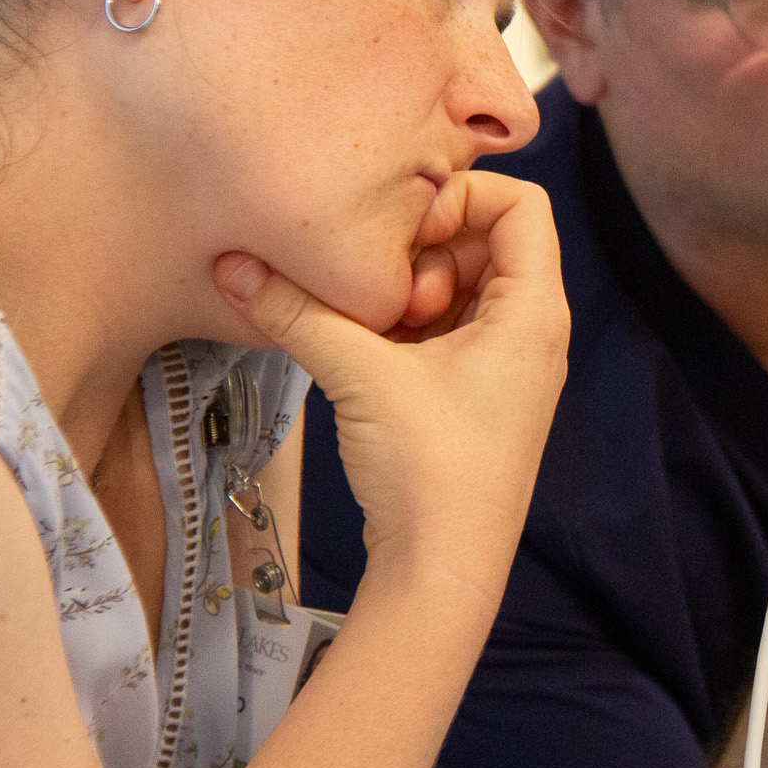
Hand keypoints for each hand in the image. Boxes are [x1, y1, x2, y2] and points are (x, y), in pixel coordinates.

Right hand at [212, 170, 569, 600]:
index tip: (404, 236)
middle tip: (384, 294)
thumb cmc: (431, 470)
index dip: (460, 198)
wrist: (443, 569)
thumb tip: (232, 263)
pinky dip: (403, 327)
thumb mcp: (360, 373)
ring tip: (370, 327)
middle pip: (486, 240)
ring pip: (458, 286)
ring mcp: (506, 363)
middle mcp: (532, 329)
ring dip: (407, 292)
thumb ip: (296, 310)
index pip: (521, 202)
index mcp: (535, 309)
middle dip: (425, 251)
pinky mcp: (475, 393)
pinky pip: (444, 329)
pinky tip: (362, 349)